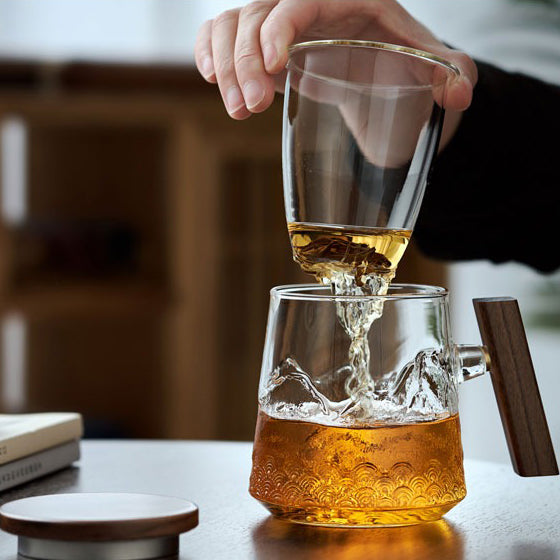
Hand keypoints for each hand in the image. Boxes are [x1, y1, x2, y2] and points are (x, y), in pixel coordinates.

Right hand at [195, 0, 476, 122]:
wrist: (377, 69)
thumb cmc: (401, 62)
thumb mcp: (431, 65)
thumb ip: (453, 74)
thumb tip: (459, 94)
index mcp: (346, 0)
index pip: (299, 0)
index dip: (279, 27)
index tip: (274, 67)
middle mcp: (306, 6)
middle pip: (256, 15)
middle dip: (244, 62)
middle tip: (248, 109)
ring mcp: (279, 24)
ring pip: (230, 26)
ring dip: (224, 67)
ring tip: (237, 110)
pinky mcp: (262, 45)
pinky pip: (220, 33)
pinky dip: (209, 53)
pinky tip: (212, 80)